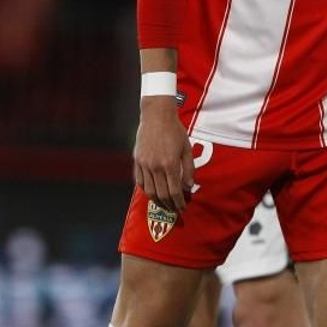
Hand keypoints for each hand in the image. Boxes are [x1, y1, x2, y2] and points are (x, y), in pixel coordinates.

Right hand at [134, 96, 195, 211]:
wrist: (156, 116)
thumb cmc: (175, 130)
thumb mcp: (187, 149)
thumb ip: (188, 169)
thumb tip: (188, 186)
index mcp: (169, 164)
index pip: (174, 191)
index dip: (179, 203)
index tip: (183, 208)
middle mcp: (155, 166)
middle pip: (161, 194)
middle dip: (169, 205)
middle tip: (175, 210)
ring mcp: (144, 164)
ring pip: (149, 190)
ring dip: (157, 201)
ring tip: (164, 205)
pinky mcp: (137, 160)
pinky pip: (139, 181)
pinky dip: (145, 190)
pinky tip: (152, 192)